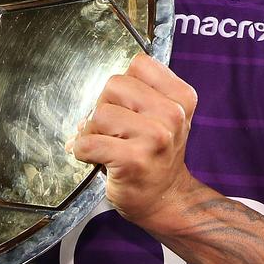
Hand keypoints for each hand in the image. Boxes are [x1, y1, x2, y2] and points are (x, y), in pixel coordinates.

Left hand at [68, 53, 199, 227]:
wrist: (165, 199)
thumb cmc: (157, 155)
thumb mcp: (163, 117)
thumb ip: (138, 94)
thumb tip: (94, 96)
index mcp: (181, 97)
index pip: (139, 64)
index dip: (125, 85)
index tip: (129, 107)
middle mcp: (173, 114)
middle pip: (114, 85)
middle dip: (105, 106)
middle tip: (114, 129)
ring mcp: (155, 138)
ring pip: (99, 113)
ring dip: (92, 131)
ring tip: (107, 145)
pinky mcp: (133, 160)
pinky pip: (87, 143)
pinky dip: (82, 151)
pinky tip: (97, 158)